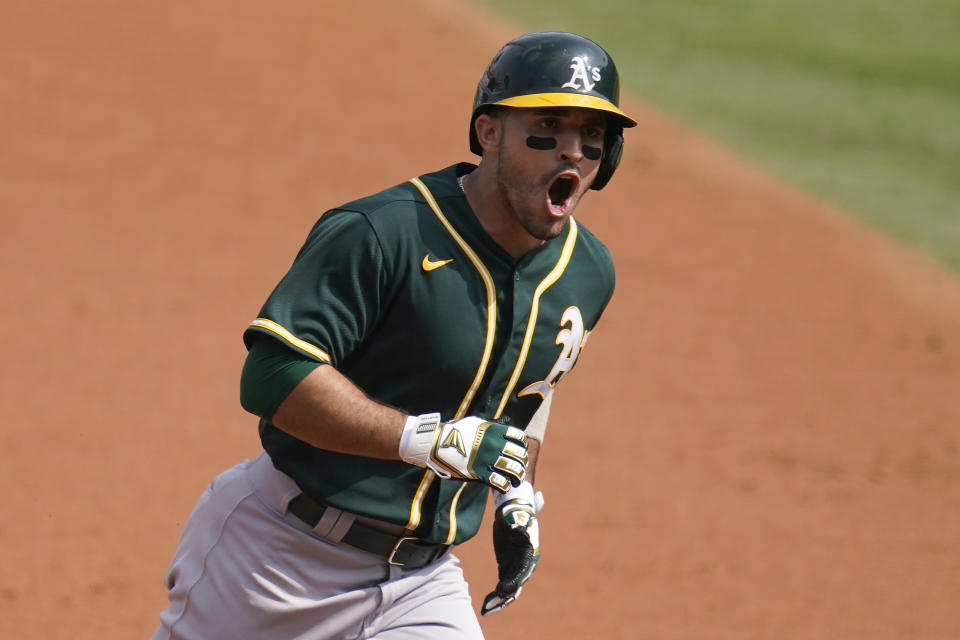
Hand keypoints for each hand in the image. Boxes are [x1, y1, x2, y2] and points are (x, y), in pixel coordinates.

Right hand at [399, 414, 528, 491]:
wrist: (436, 443)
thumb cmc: (455, 431)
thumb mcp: (475, 423)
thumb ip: (490, 427)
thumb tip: (500, 427)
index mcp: (494, 431)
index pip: (519, 437)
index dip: (522, 445)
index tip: (519, 450)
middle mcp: (495, 445)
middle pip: (520, 455)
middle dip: (522, 463)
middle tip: (519, 467)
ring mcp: (488, 460)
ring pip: (514, 470)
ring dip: (517, 477)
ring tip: (515, 481)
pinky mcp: (480, 474)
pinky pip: (501, 483)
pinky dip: (505, 486)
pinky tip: (503, 486)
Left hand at [481, 481, 542, 614]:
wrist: (513, 511)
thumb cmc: (517, 512)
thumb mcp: (519, 515)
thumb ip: (523, 520)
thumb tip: (529, 515)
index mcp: (530, 552)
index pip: (523, 570)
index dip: (514, 581)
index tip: (503, 589)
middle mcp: (526, 563)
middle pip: (517, 582)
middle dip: (506, 594)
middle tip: (494, 603)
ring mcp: (517, 566)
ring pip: (511, 588)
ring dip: (501, 600)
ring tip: (487, 609)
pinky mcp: (507, 568)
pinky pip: (504, 585)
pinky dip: (497, 596)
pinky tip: (487, 605)